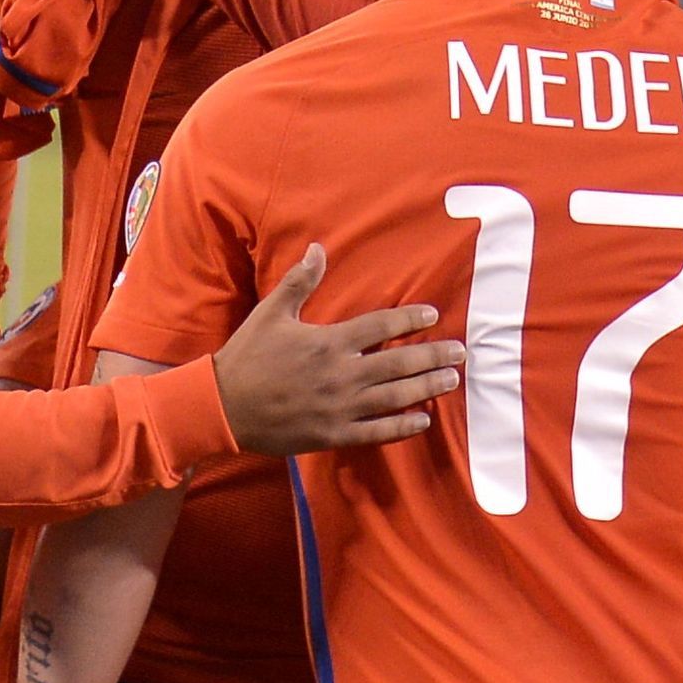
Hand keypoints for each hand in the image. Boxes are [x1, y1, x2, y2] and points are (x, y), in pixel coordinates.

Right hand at [212, 244, 461, 453]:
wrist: (222, 406)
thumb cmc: (246, 356)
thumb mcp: (270, 313)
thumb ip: (298, 282)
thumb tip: (317, 249)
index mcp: (327, 341)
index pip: (379, 326)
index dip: (409, 319)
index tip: (432, 314)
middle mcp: (340, 374)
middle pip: (398, 363)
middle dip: (432, 356)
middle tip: (460, 352)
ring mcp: (339, 407)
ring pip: (394, 397)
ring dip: (426, 387)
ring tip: (450, 380)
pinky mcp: (333, 433)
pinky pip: (376, 431)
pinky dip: (402, 427)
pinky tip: (422, 420)